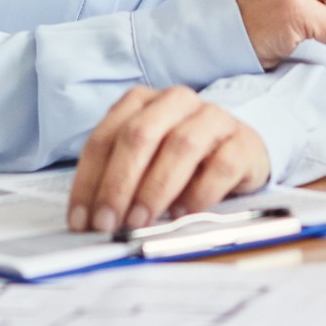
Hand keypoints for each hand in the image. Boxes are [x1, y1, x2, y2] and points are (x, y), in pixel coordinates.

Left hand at [65, 85, 269, 233]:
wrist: (238, 153)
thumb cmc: (181, 163)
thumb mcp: (144, 164)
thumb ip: (119, 182)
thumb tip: (92, 221)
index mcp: (143, 102)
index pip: (106, 138)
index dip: (90, 180)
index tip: (82, 220)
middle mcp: (176, 102)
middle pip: (140, 134)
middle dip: (118, 183)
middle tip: (108, 223)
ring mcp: (213, 118)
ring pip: (180, 145)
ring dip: (155, 189)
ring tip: (141, 221)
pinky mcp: (243, 142)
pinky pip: (221, 164)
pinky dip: (199, 193)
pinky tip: (184, 213)